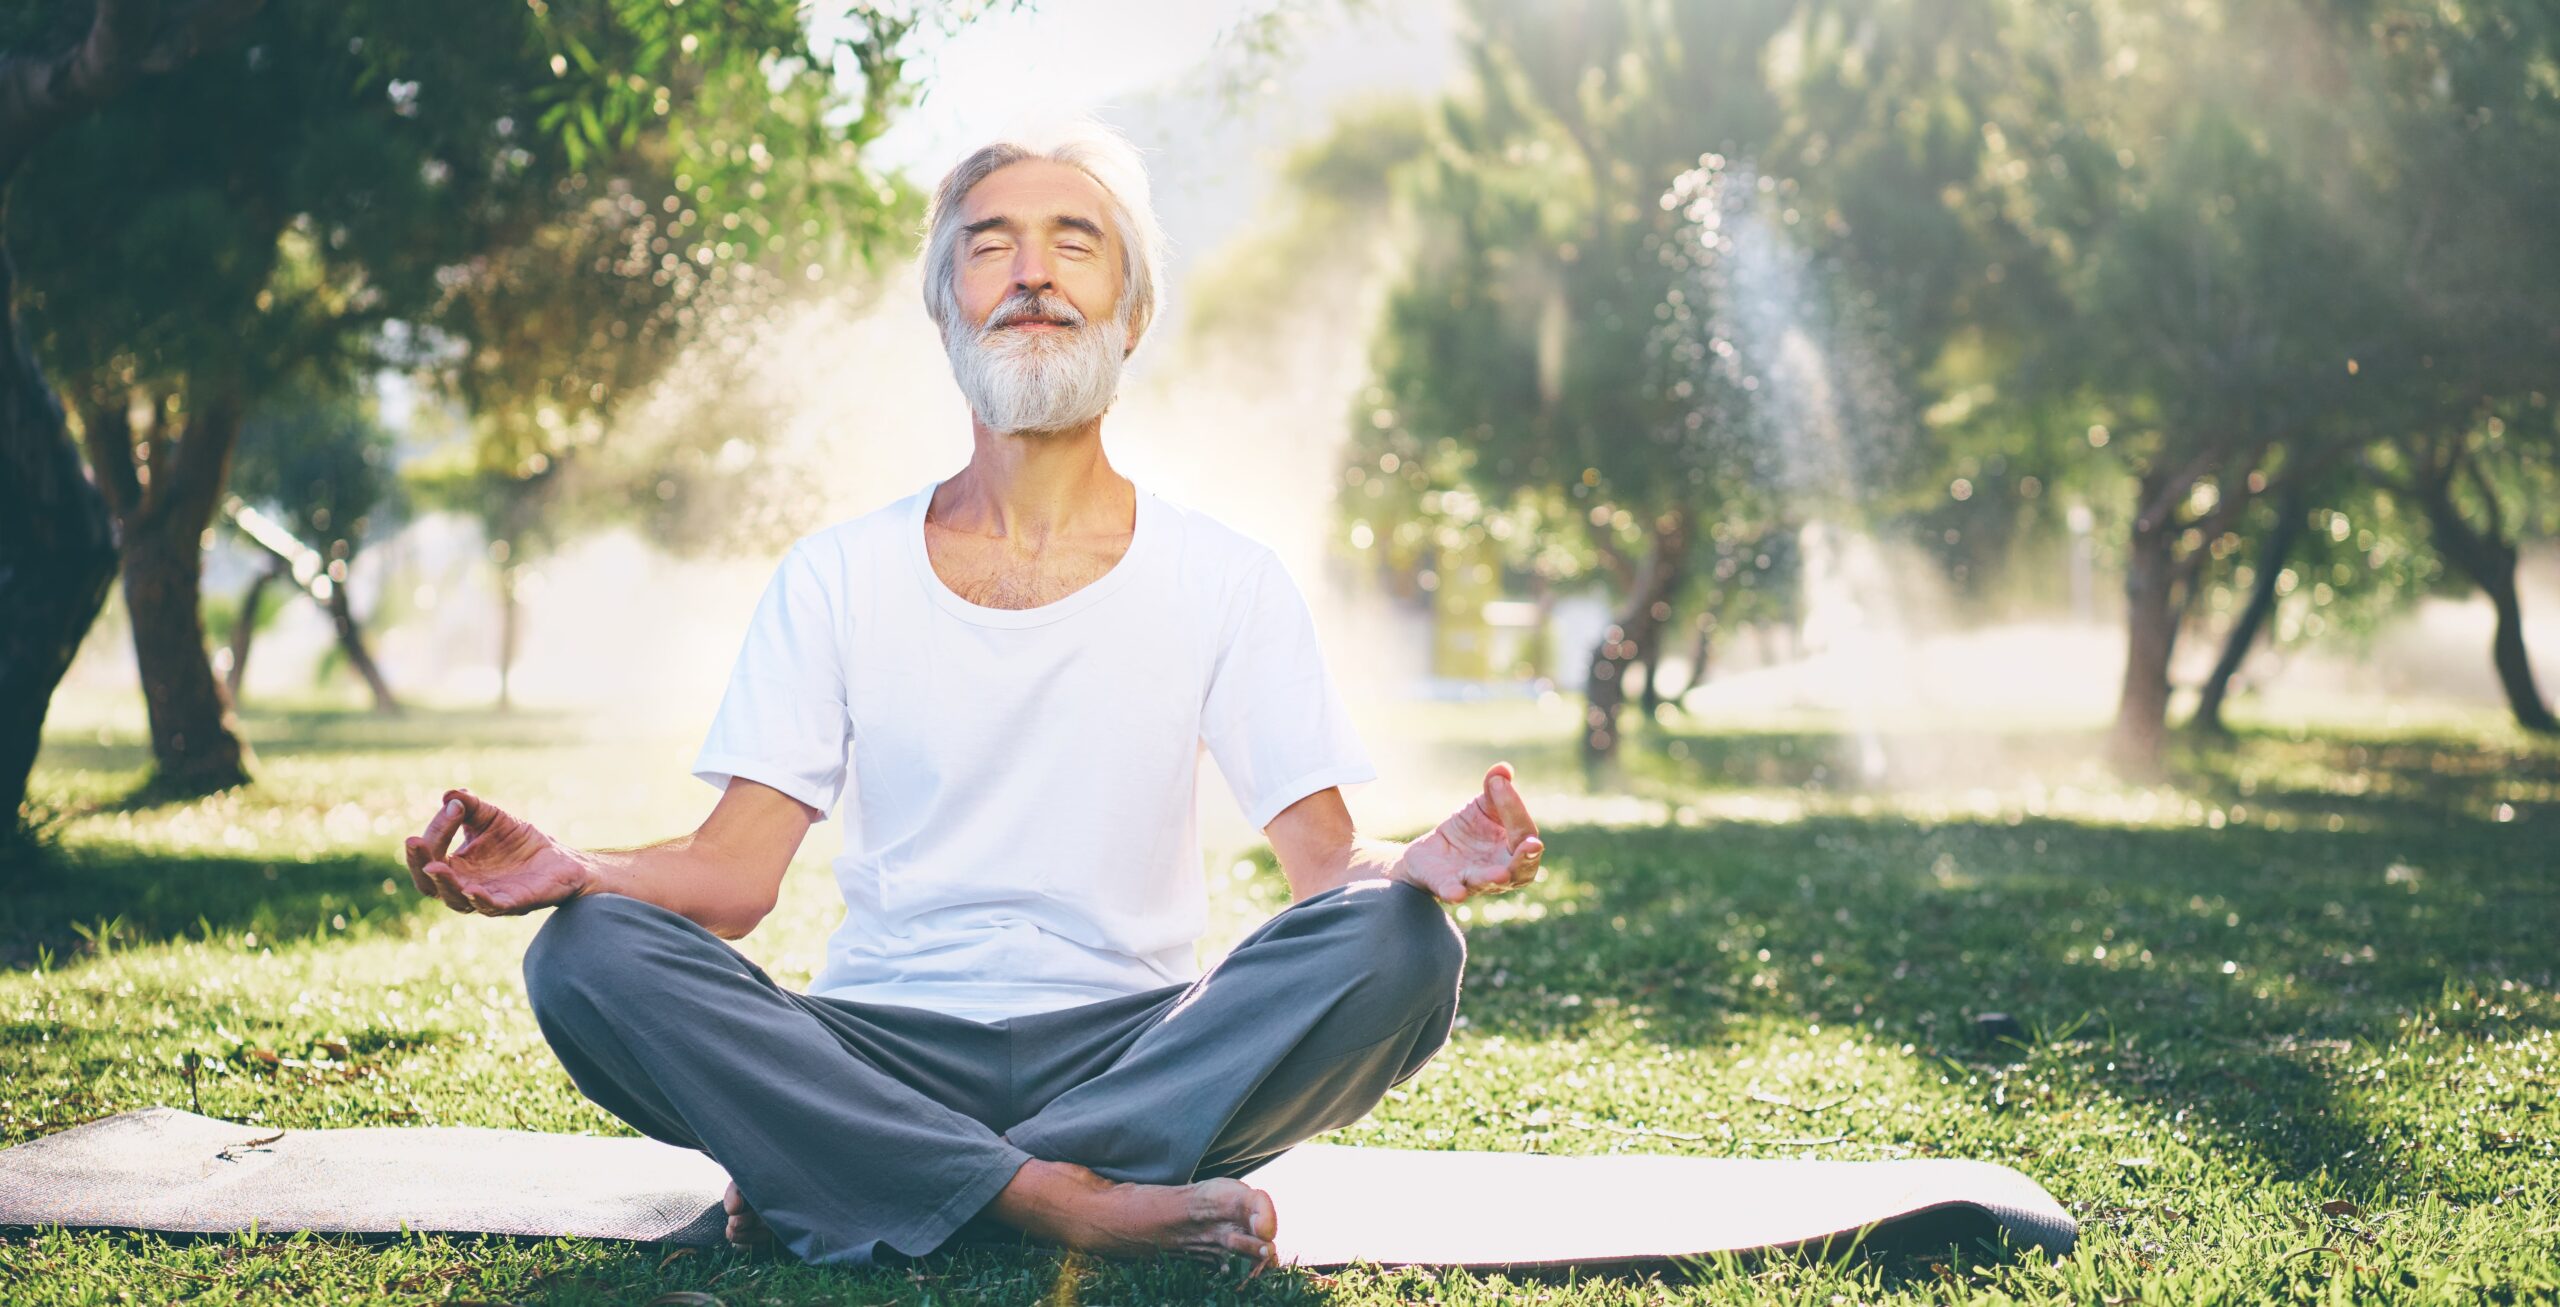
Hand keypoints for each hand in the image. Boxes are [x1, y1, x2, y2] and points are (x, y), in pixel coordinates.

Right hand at [402, 789, 593, 916]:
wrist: (561, 858)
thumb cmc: (519, 842)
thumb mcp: (492, 818)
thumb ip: (471, 807)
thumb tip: (451, 794)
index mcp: (456, 867)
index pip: (432, 854)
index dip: (435, 831)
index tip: (452, 805)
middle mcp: (466, 886)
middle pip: (430, 885)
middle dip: (420, 863)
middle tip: (414, 842)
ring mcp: (489, 898)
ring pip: (457, 900)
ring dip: (445, 884)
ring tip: (434, 867)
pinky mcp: (515, 904)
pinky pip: (493, 908)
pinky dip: (481, 900)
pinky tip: (473, 890)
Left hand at [1390, 761, 1544, 903]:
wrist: (1431, 853)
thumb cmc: (1468, 831)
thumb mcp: (1481, 806)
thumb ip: (1494, 788)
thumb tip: (1503, 769)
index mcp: (1514, 850)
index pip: (1523, 832)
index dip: (1515, 809)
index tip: (1498, 784)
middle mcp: (1500, 870)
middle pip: (1521, 869)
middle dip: (1526, 858)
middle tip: (1532, 845)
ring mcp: (1473, 880)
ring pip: (1486, 882)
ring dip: (1493, 878)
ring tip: (1500, 875)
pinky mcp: (1444, 885)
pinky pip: (1450, 891)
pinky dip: (1453, 892)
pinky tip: (1456, 893)